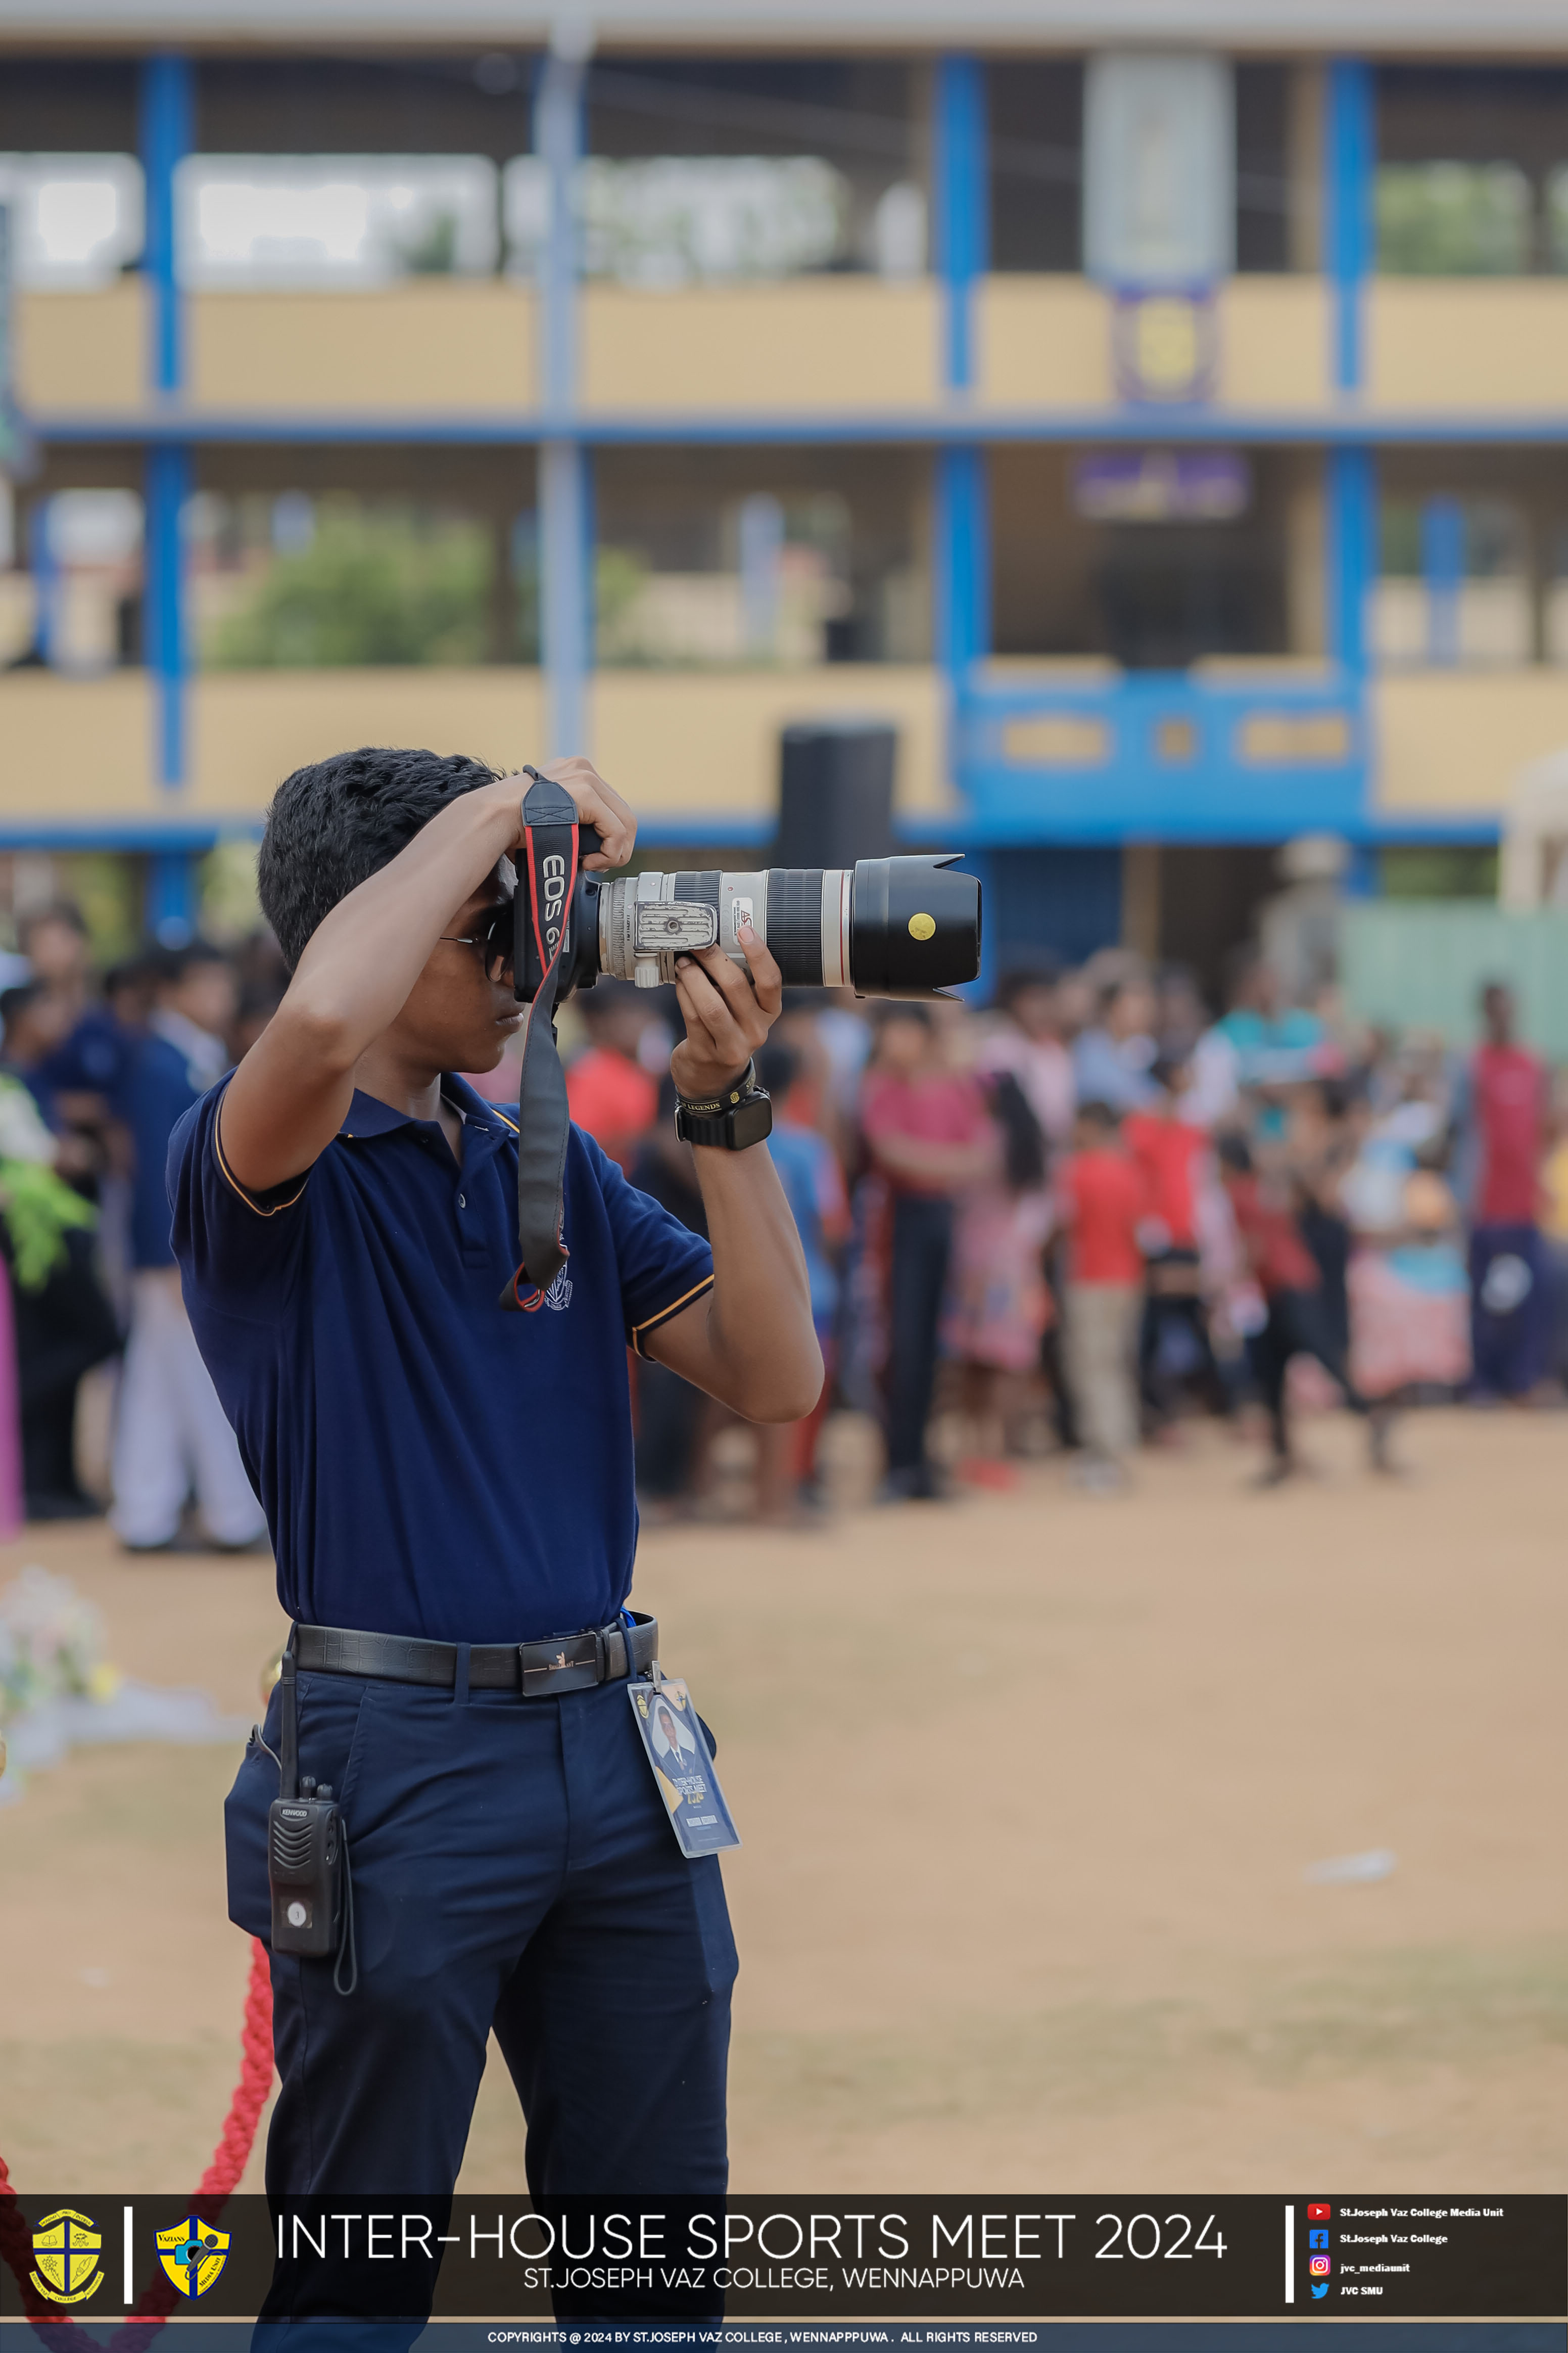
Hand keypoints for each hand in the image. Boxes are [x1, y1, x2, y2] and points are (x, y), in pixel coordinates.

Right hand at [511, 756, 635, 869]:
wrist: (493, 817)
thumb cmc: (512, 823)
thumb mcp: (548, 812)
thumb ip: (570, 818)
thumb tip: (588, 845)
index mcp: (575, 772)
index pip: (611, 807)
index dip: (609, 837)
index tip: (594, 856)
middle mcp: (584, 769)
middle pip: (624, 814)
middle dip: (617, 847)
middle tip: (598, 864)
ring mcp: (586, 779)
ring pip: (626, 824)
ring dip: (614, 853)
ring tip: (593, 864)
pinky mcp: (586, 794)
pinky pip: (615, 831)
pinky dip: (609, 853)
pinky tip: (589, 862)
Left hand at [669, 920, 780, 1102]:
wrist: (712, 1076)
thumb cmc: (727, 1029)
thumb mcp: (742, 1009)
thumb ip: (737, 982)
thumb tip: (715, 941)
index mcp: (770, 1012)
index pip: (771, 981)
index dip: (758, 953)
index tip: (743, 929)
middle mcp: (757, 1030)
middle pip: (736, 987)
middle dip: (713, 959)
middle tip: (698, 943)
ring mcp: (733, 1045)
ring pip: (711, 1005)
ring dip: (693, 977)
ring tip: (683, 962)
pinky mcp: (707, 1053)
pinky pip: (693, 1017)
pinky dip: (683, 994)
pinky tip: (679, 982)